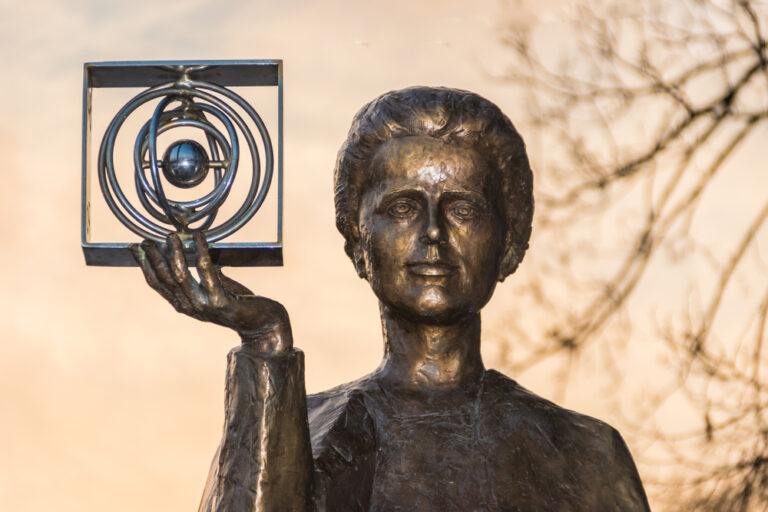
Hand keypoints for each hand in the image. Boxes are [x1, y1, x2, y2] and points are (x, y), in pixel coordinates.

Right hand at [130, 232, 291, 353]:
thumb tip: (192, 249)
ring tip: (171, 236)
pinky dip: (201, 251)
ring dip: (174, 253)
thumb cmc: (239, 304)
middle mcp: (189, 307)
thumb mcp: (215, 289)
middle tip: (147, 239)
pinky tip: (199, 237)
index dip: (145, 266)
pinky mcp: (219, 300)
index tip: (136, 248)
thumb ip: (203, 276)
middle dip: (153, 258)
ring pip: (180, 276)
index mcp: (184, 305)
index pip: (157, 284)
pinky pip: (206, 271)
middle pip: (164, 279)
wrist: (263, 324)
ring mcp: (203, 305)